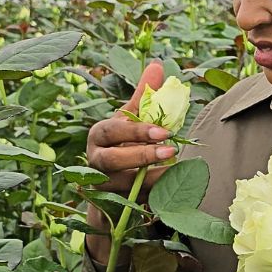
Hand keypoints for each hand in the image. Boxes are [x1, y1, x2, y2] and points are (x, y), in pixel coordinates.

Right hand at [85, 60, 175, 262]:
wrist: (112, 186)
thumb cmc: (124, 146)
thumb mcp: (131, 121)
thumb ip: (143, 97)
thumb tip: (158, 65)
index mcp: (99, 135)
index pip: (112, 130)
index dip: (137, 130)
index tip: (165, 131)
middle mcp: (94, 161)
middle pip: (112, 160)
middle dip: (142, 155)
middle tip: (171, 150)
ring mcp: (101, 186)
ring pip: (124, 184)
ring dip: (152, 178)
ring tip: (176, 171)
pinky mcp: (111, 206)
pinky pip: (133, 202)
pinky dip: (154, 195)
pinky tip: (175, 189)